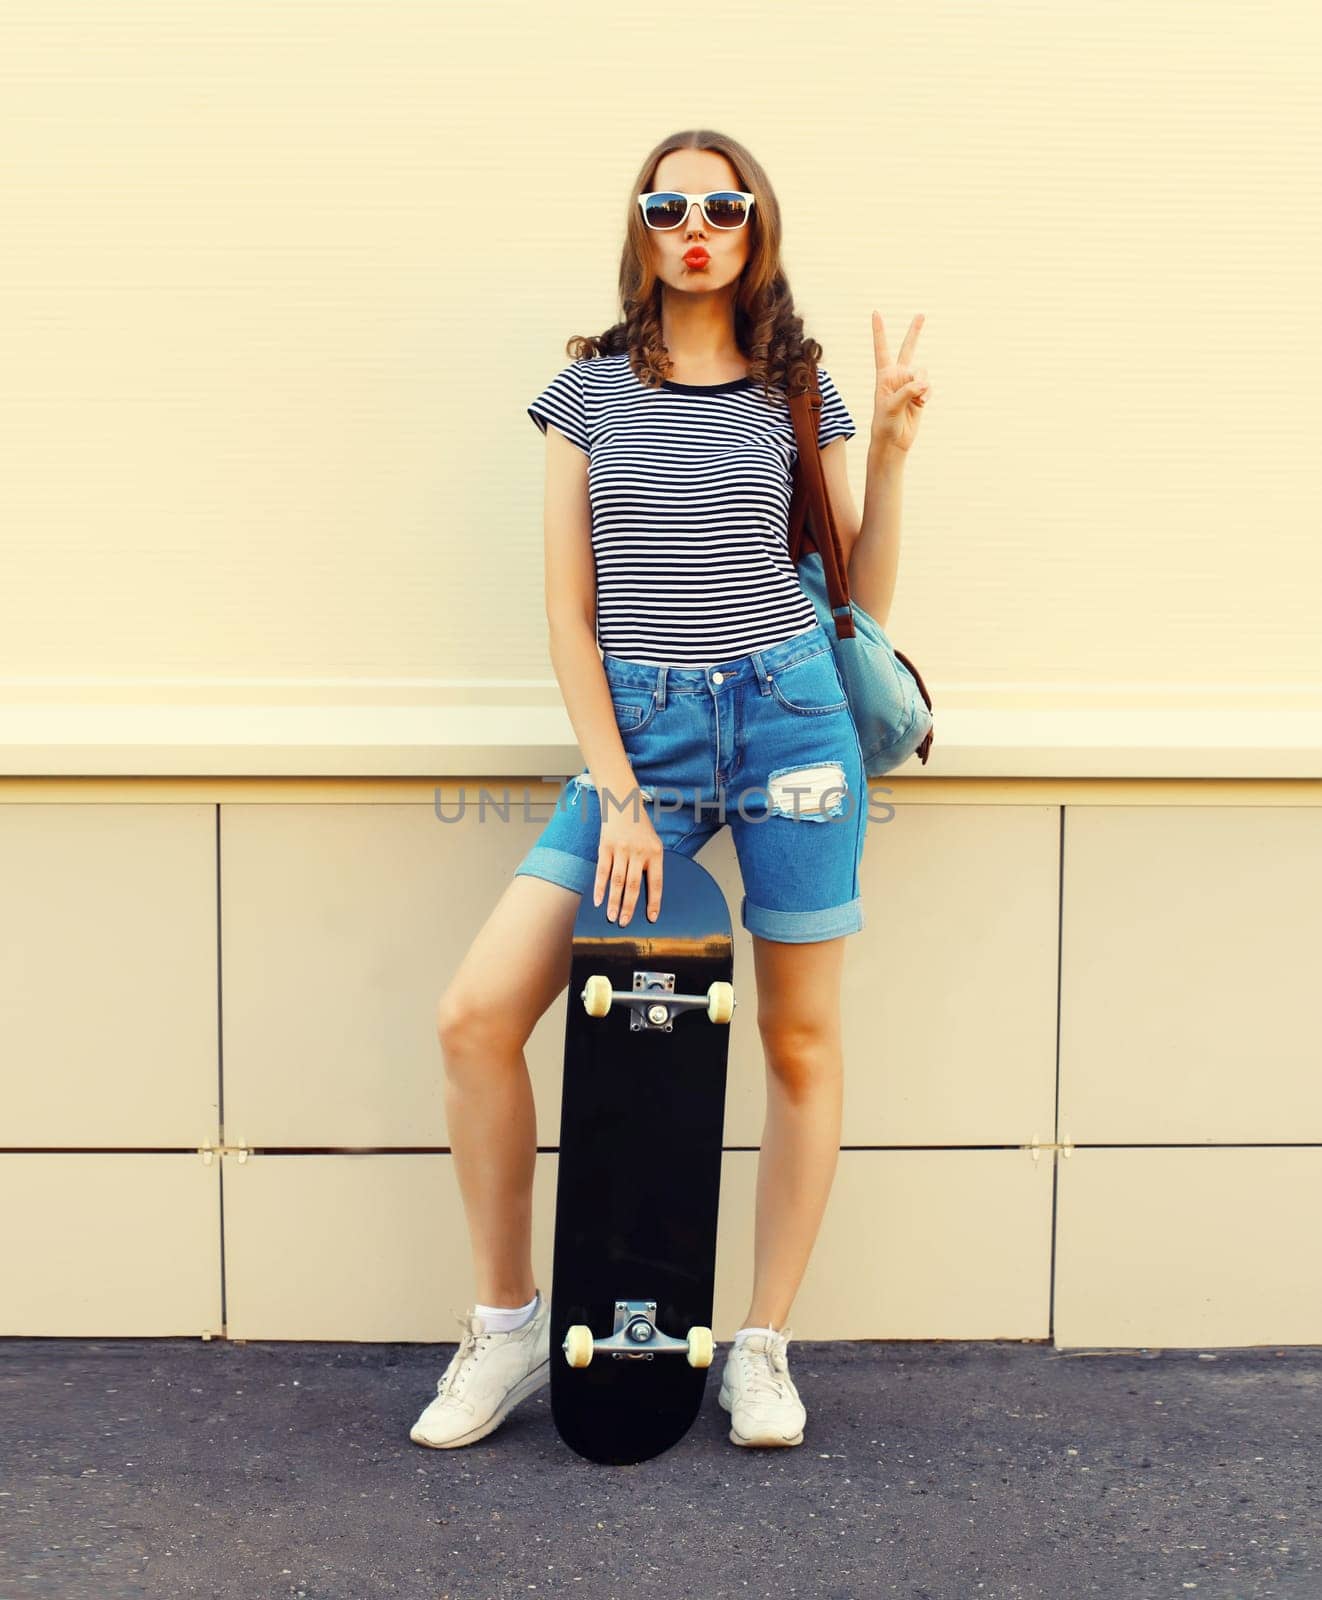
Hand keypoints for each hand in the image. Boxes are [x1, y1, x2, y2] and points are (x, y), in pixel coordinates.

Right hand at [593, 797, 663, 926]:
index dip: (654, 902)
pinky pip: (602, 871)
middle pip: (633, 885)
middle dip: (629, 907)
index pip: (656, 883)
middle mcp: (638, 852)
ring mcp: (621, 849)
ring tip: (611, 917)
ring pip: (617, 881)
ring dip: (613, 901)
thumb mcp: (653, 843)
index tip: (652, 918)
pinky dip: (600, 888)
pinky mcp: (605, 847)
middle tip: (624, 923)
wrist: (624, 803)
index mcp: (655, 853)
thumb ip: (651, 865)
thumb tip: (647, 893)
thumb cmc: (640, 828)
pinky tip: (598, 901)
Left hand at [869, 310, 929, 455]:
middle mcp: (897, 376)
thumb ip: (907, 392)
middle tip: (921, 315)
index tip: (875, 313)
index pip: (881, 349)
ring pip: (922, 372)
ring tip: (917, 401)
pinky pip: (928, 386)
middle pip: (907, 349)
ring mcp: (909, 383)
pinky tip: (921, 405)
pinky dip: (927, 395)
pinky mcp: (920, 392)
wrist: (893, 440)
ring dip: (922, 386)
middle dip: (915, 332)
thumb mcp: (891, 407)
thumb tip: (923, 383)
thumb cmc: (885, 424)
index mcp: (884, 375)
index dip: (879, 331)